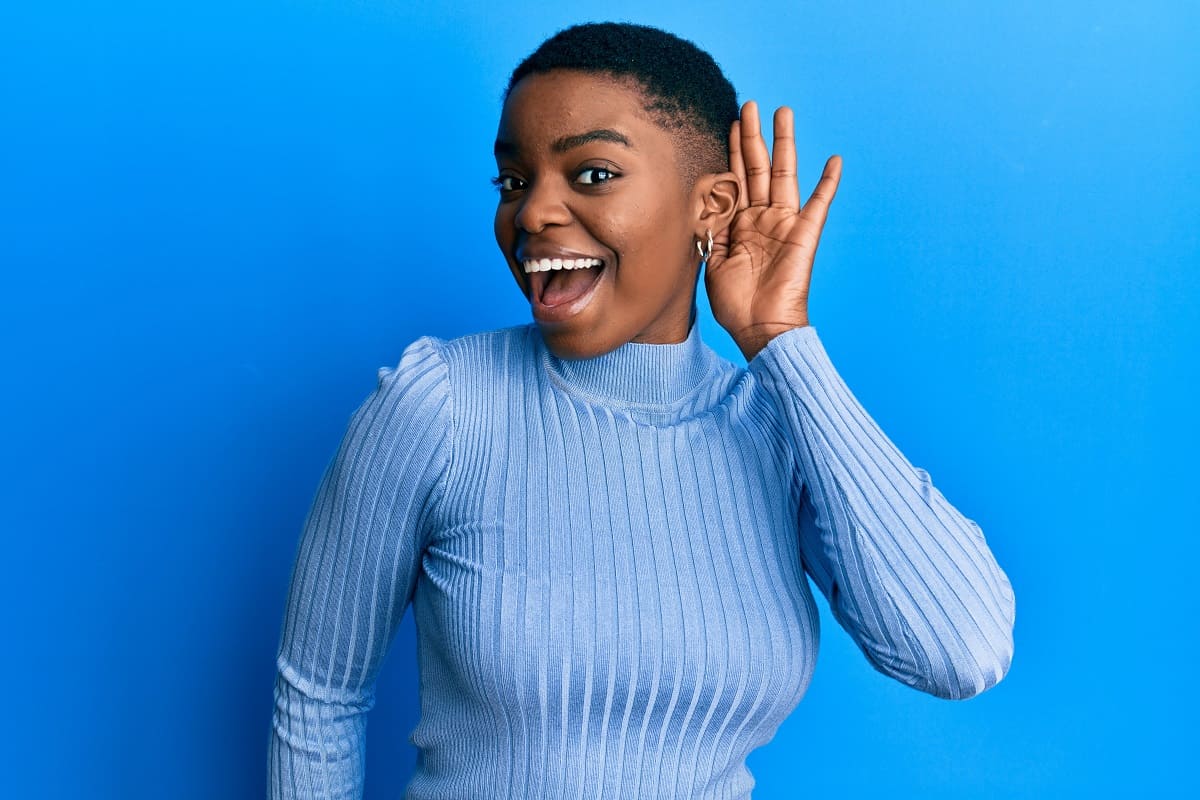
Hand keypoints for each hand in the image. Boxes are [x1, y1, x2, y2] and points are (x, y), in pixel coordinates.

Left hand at [704, 100, 841, 360]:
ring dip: (784, 143)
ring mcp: (784, 224)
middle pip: (758, 168)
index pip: (735, 179)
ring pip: (784, 175)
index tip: (729, 124)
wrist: (759, 328)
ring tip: (783, 113)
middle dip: (754, 135)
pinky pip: (819, 205)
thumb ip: (709, 227)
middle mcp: (763, 218)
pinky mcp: (804, 236)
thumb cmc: (735, 303)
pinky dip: (828, 184)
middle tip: (750, 104)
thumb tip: (701, 198)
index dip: (732, 152)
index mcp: (741, 224)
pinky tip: (834, 160)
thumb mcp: (711, 259)